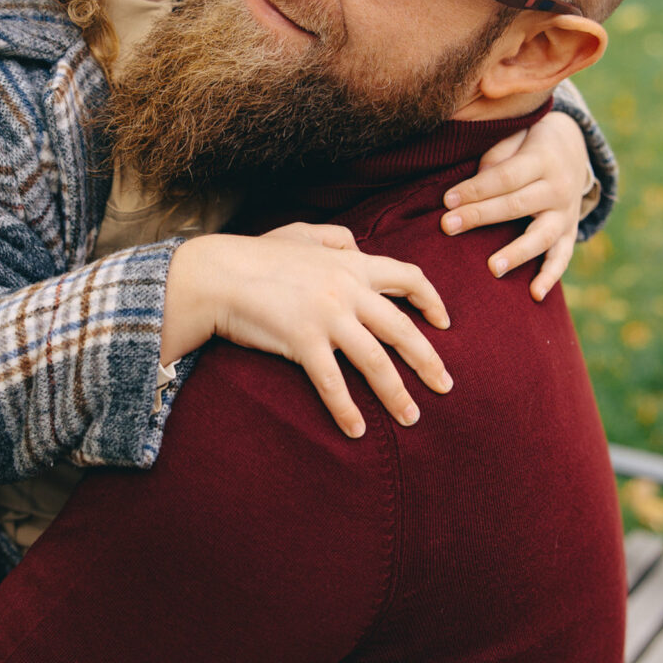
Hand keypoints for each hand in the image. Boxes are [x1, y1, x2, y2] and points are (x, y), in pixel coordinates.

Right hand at [163, 224, 451, 439]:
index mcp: (351, 263)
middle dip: (429, 360)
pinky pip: (333, 382)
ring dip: (397, 393)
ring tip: (412, 418)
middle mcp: (348, 289)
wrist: (217, 274)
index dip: (432, 300)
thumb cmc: (254, 255)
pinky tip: (357, 430)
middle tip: (446, 385)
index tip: (444, 322)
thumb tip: (355, 243)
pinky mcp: (303, 341)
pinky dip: (347, 409)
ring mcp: (328, 316)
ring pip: (377, 361)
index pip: (409, 277)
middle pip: (403, 328)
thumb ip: (333, 237)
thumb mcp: (300, 233)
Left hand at [440, 112, 592, 299]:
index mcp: (543, 160)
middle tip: (448, 227)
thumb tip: (476, 183)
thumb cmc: (529, 142)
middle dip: (480, 216)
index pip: (505, 177)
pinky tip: (535, 295)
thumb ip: (497, 155)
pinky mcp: (570, 232)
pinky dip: (550, 276)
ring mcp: (566, 213)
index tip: (447, 200)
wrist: (574, 148)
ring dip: (516, 253)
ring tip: (491, 268)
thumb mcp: (517, 135)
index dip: (476, 188)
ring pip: (542, 236)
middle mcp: (558, 188)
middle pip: (516, 205)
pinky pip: (563, 257)